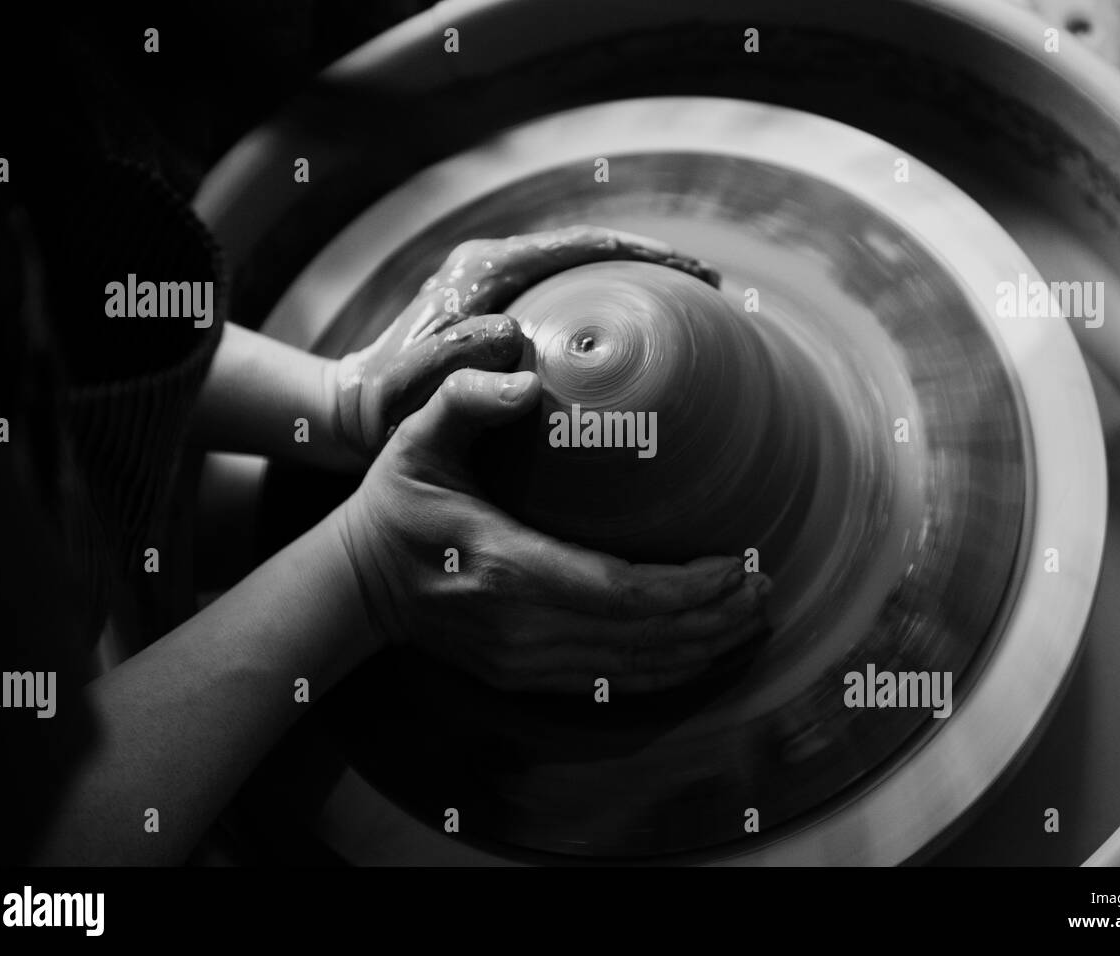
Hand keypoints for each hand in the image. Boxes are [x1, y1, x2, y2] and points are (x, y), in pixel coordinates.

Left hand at [332, 225, 720, 455]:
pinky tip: (643, 351)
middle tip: (712, 288)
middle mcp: (497, 266)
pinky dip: (610, 318)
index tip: (696, 273)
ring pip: (585, 275)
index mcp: (485, 269)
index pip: (582, 245)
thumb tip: (513, 340)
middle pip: (594, 251)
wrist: (353, 409)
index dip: (645, 254)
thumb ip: (455, 359)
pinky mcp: (504, 314)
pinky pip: (570, 304)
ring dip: (637, 288)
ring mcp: (501, 287)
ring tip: (692, 311)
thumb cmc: (385, 405)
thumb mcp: (413, 386)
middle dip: (655, 263)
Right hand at [339, 367, 770, 693]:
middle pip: (641, 637)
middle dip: (713, 618)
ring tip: (752, 619)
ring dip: (701, 650)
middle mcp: (522, 628)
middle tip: (765, 586)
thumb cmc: (396, 505)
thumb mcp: (416, 437)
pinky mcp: (524, 679)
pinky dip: (666, 674)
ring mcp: (523, 663)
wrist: (355, 588)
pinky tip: (703, 654)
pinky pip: (610, 686)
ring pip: (633, 671)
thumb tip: (525, 382)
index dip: (688, 587)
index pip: (619, 591)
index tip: (738, 563)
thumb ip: (466, 399)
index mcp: (506, 567)